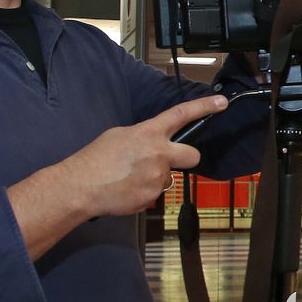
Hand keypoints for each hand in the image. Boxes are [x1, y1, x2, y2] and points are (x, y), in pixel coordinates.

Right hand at [63, 95, 226, 217]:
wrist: (80, 187)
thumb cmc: (94, 159)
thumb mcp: (119, 136)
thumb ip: (143, 137)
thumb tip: (153, 143)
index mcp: (149, 133)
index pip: (181, 115)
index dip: (203, 107)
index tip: (221, 103)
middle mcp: (159, 154)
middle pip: (192, 155)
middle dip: (186, 157)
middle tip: (167, 160)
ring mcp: (158, 177)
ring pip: (167, 177)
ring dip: (154, 178)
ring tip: (128, 178)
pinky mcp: (152, 197)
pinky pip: (154, 194)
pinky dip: (143, 193)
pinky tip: (125, 190)